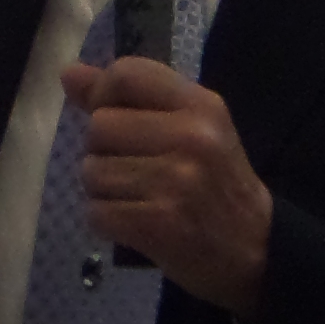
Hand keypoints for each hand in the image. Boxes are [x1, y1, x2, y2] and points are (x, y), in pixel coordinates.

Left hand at [61, 54, 274, 317]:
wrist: (256, 250)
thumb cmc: (217, 183)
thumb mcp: (190, 128)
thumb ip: (130, 99)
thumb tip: (69, 74)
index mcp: (201, 105)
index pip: (126, 74)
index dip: (102, 94)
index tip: (113, 118)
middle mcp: (191, 137)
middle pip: (99, 126)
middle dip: (102, 151)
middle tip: (133, 170)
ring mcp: (175, 181)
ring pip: (92, 171)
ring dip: (102, 190)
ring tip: (136, 198)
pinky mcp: (159, 223)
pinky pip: (96, 212)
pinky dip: (105, 221)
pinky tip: (134, 222)